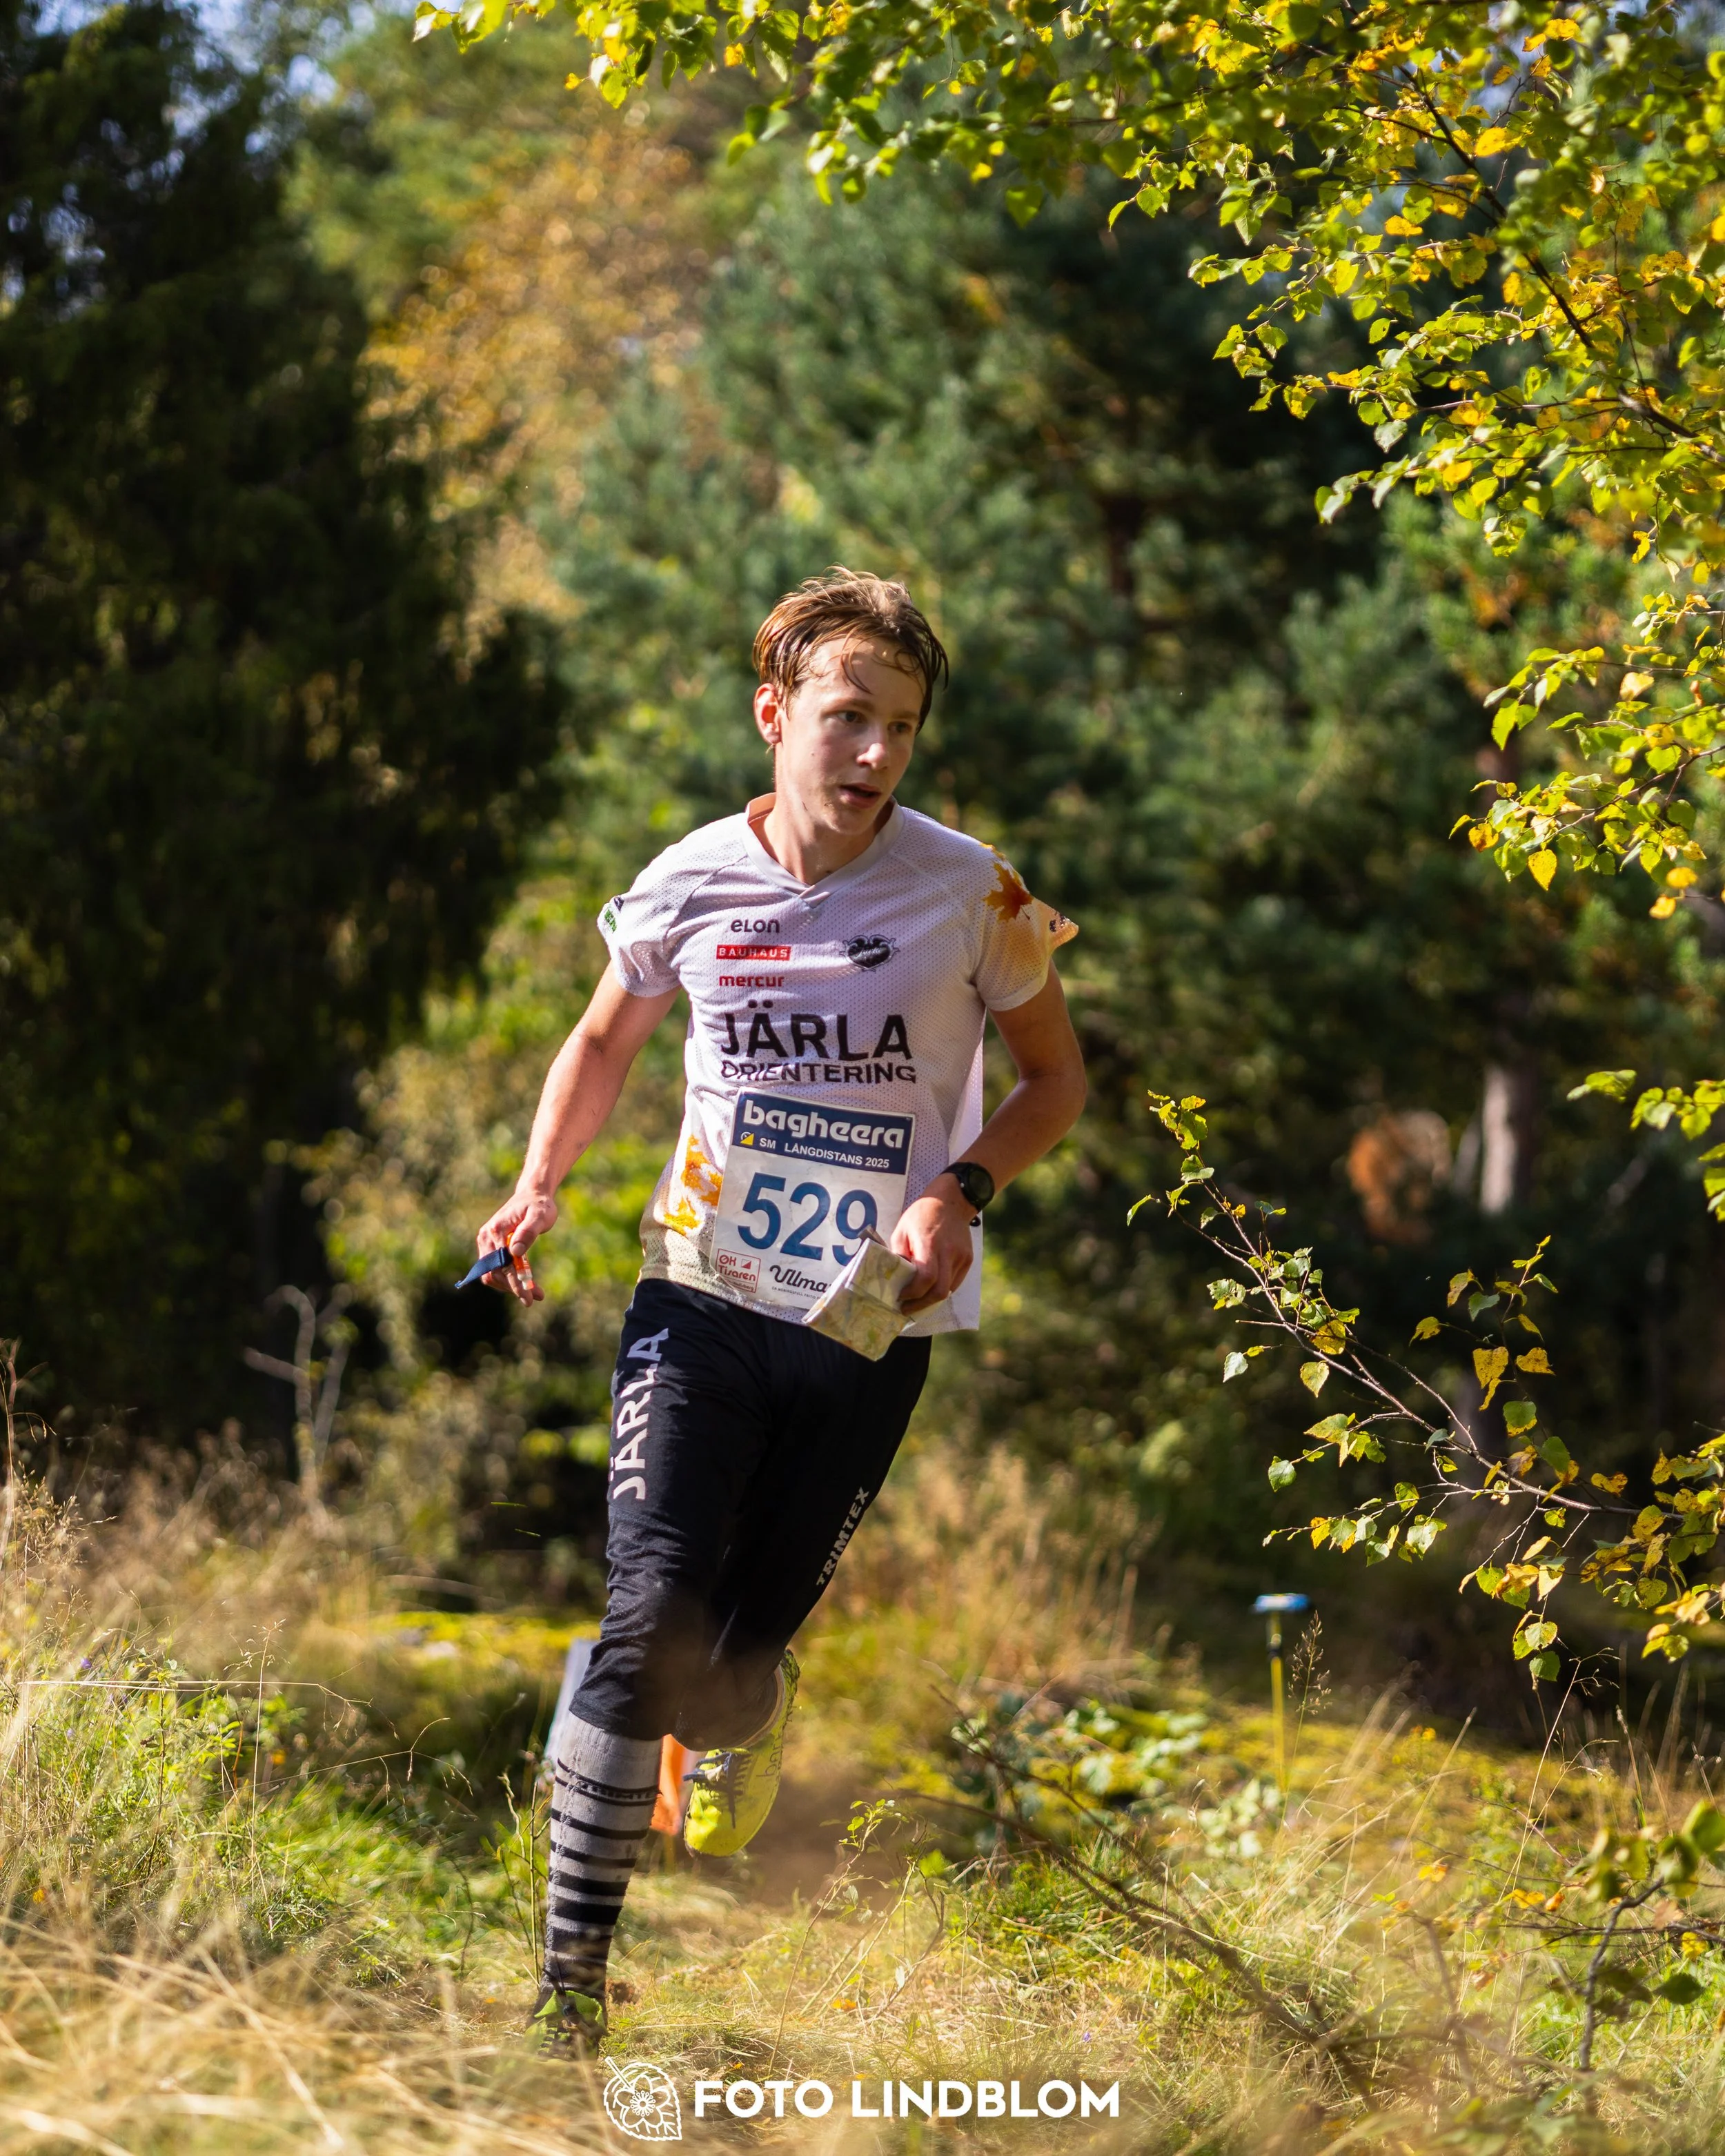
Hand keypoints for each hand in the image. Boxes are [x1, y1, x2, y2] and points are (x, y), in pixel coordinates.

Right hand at [474, 1188, 556, 1303]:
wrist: (531, 1196)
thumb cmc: (539, 1205)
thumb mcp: (540, 1216)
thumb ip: (528, 1232)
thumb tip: (515, 1252)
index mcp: (496, 1230)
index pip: (503, 1265)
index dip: (515, 1283)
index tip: (528, 1298)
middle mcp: (486, 1237)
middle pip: (494, 1273)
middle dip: (514, 1287)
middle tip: (537, 1296)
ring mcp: (485, 1242)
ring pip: (492, 1274)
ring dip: (510, 1286)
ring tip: (534, 1292)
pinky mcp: (489, 1246)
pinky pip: (494, 1268)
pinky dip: (507, 1278)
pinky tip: (523, 1282)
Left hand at [890, 1176, 975, 1315]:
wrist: (952, 1200)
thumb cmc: (922, 1214)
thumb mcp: (902, 1230)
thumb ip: (898, 1255)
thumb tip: (894, 1279)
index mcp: (931, 1244)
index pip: (926, 1279)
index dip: (913, 1294)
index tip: (900, 1297)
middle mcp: (949, 1253)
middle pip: (940, 1292)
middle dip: (922, 1305)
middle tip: (907, 1309)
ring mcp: (961, 1257)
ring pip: (948, 1290)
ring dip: (931, 1299)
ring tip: (916, 1300)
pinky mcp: (968, 1259)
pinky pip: (955, 1282)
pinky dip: (941, 1289)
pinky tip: (930, 1288)